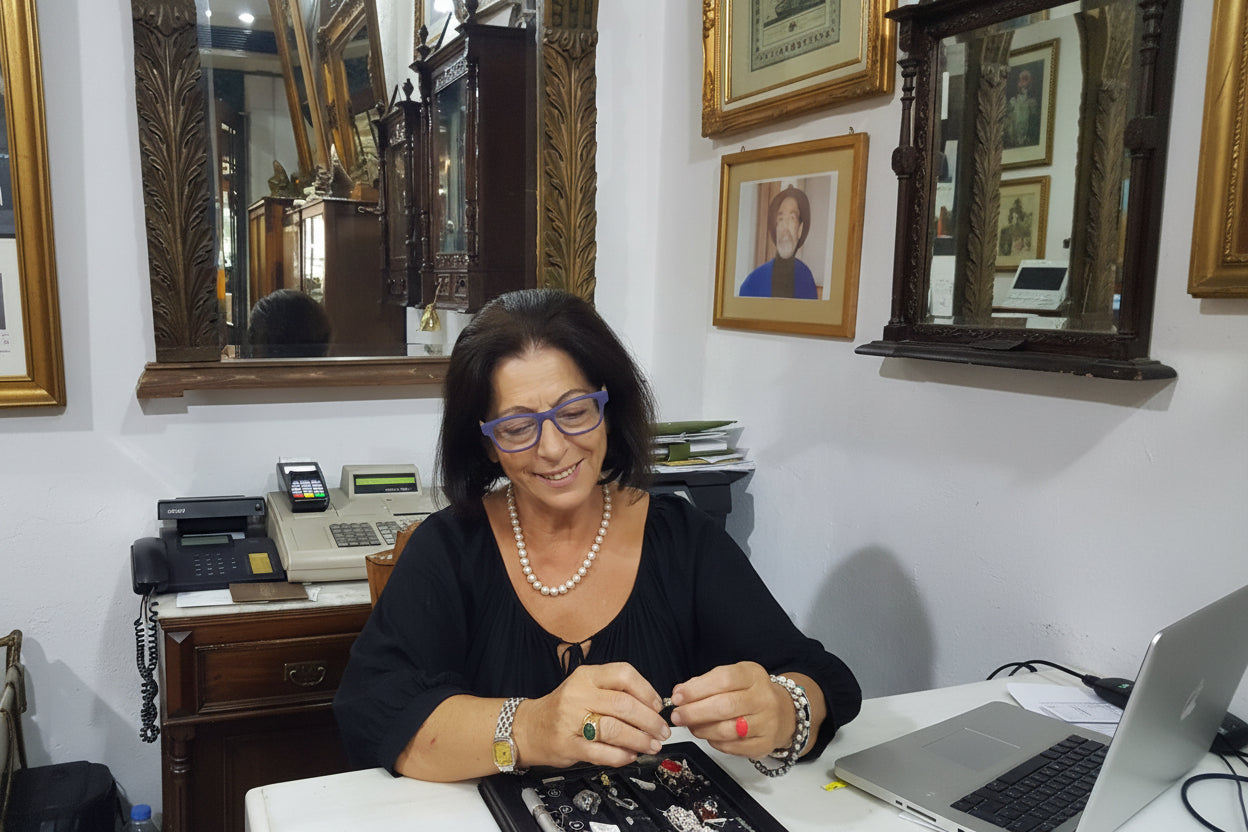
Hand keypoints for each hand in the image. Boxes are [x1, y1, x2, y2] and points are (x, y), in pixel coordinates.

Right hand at [521, 662, 670, 768]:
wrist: (528, 728)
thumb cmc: (563, 708)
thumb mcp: (585, 687)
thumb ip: (614, 691)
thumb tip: (652, 705)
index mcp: (586, 676)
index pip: (624, 674)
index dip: (647, 691)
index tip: (657, 705)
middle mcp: (578, 695)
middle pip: (624, 705)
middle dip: (650, 720)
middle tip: (661, 730)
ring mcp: (571, 720)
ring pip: (615, 729)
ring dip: (639, 740)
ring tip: (651, 745)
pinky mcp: (568, 745)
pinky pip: (601, 752)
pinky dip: (621, 756)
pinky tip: (630, 755)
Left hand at [668, 661, 793, 758]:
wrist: (783, 712)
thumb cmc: (751, 693)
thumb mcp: (733, 677)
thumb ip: (706, 683)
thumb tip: (680, 693)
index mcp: (753, 675)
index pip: (724, 680)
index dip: (697, 689)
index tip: (678, 696)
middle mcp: (763, 698)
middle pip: (725, 706)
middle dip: (694, 712)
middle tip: (677, 716)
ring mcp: (766, 723)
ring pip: (727, 730)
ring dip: (702, 729)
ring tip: (691, 726)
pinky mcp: (764, 744)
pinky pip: (732, 746)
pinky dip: (715, 742)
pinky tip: (708, 735)